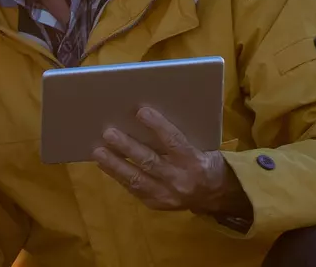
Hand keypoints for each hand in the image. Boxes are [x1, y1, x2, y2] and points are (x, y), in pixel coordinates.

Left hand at [92, 107, 250, 216]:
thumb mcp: (200, 146)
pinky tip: (105, 165)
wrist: (218, 195)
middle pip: (150, 161)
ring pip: (137, 179)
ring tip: (98, 152)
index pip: (174, 141)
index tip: (141, 111)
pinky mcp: (157, 204)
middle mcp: (180, 179)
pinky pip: (135, 189)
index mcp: (195, 161)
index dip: (158, 126)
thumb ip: (178, 137)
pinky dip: (119, 176)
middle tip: (108, 133)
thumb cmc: (205, 161)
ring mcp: (168, 195)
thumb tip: (147, 116)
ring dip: (115, 165)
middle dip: (127, 147)